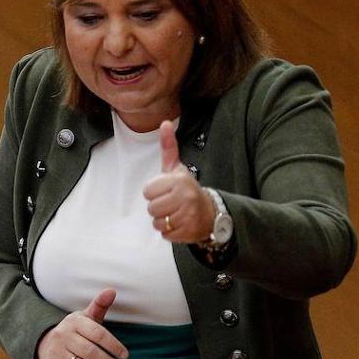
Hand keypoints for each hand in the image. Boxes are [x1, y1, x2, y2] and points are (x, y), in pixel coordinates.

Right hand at [37, 288, 127, 358]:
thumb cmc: (74, 330)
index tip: (125, 355)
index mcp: (74, 322)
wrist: (45, 344)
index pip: (97, 334)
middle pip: (91, 353)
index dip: (114, 345)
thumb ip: (100, 305)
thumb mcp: (85, 317)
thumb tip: (112, 290)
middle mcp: (63, 336)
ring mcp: (56, 353)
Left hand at [143, 120, 215, 242]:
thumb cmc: (187, 189)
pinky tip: (180, 224)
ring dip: (163, 221)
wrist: (211, 212)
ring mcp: (188, 215)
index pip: (147, 191)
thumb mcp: (177, 168)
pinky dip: (170, 232)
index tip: (166, 191)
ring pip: (157, 223)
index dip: (154, 193)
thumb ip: (168, 147)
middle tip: (172, 204)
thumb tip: (164, 123)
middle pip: (151, 209)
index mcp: (179, 180)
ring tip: (175, 214)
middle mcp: (185, 196)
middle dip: (158, 208)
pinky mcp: (189, 232)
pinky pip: (165, 235)